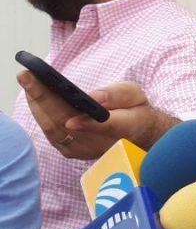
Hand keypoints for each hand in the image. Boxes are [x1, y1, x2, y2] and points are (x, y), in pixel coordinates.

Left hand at [16, 72, 178, 159]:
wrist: (134, 135)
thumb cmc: (134, 110)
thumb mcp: (135, 95)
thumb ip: (118, 94)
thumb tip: (94, 96)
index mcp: (125, 127)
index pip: (108, 126)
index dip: (89, 124)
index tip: (72, 120)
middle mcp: (103, 143)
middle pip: (69, 124)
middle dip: (45, 100)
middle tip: (28, 77)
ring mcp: (85, 150)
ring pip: (55, 129)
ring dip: (37, 104)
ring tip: (28, 81)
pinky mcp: (72, 152)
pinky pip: (51, 132)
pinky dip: (40, 113)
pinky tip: (33, 96)